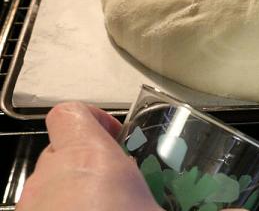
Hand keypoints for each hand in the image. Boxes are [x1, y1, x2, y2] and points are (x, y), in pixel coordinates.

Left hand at [17, 102, 163, 210]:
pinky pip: (45, 206)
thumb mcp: (155, 206)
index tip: (116, 137)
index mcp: (88, 158)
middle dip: (90, 164)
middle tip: (118, 185)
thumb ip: (155, 188)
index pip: (70, 113)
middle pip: (64, 152)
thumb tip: (171, 196)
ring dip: (76, 190)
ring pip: (53, 183)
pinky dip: (63, 209)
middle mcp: (51, 175)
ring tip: (103, 207)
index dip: (92, 118)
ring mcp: (32, 203)